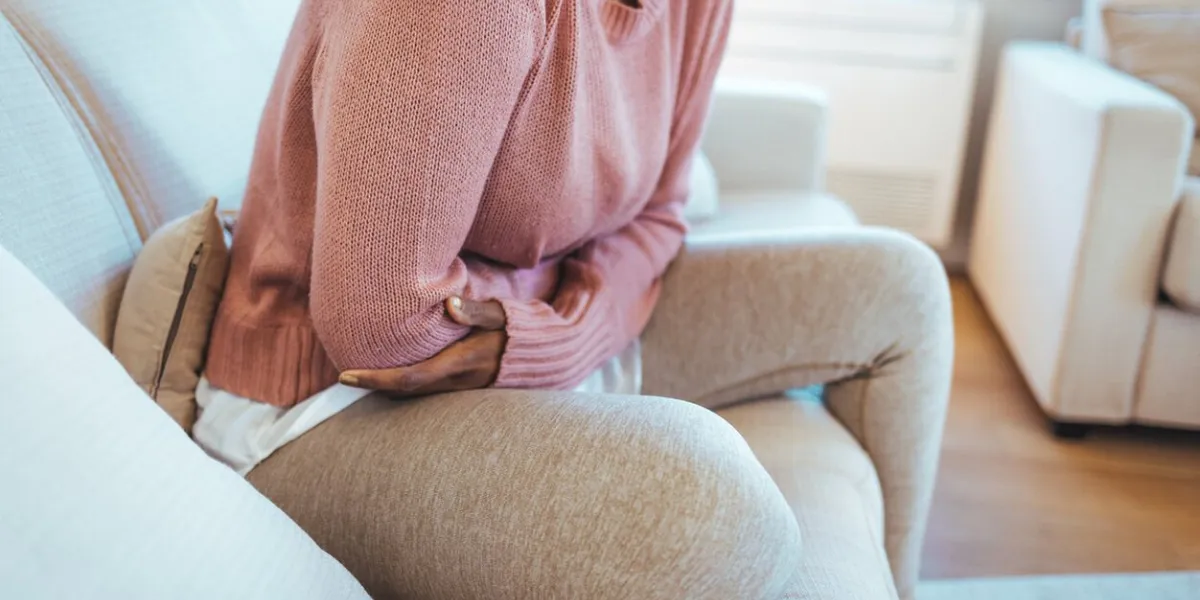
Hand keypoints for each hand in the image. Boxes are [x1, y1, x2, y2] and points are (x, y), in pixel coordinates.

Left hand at [337, 297, 506, 396]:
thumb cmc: (519, 331)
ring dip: (387, 386)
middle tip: (344, 374)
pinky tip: (393, 369)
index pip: (409, 378)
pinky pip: (425, 389)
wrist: (543, 357)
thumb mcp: (501, 315)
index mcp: (460, 364)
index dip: (375, 380)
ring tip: (361, 371)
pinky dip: (404, 383)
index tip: (345, 376)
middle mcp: (456, 382)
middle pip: (404, 392)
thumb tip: (450, 302)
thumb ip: (476, 310)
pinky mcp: (461, 387)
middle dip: (373, 385)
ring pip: (413, 393)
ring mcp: (459, 388)